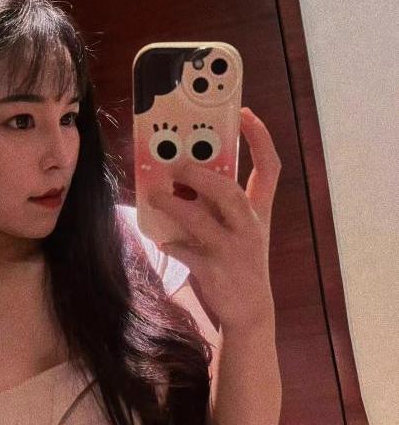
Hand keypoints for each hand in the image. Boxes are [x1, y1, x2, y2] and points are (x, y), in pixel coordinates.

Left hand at [147, 107, 281, 331]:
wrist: (250, 310)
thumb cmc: (240, 261)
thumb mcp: (240, 229)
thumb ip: (219, 205)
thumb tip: (181, 177)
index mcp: (259, 212)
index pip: (270, 168)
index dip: (260, 139)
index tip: (244, 114)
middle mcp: (251, 227)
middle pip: (231, 191)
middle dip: (201, 175)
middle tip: (177, 164)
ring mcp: (235, 250)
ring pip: (203, 219)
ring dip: (174, 204)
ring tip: (154, 195)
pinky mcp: (217, 271)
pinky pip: (188, 252)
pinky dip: (172, 244)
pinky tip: (162, 240)